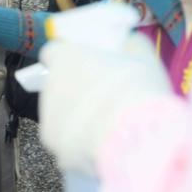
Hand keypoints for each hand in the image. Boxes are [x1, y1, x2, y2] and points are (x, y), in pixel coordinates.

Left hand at [39, 33, 171, 174]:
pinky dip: (83, 146)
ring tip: (111, 126)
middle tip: (107, 99)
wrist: (137, 136)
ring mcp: (50, 122)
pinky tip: (107, 147)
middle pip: (59, 88)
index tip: (87, 67)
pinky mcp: (57, 150)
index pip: (53, 53)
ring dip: (79, 120)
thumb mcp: (143, 57)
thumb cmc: (138, 90)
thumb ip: (131, 45)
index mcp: (63, 59)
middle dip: (78, 93)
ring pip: (63, 118)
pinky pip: (69, 145)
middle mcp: (49, 88)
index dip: (70, 60)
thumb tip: (130, 42)